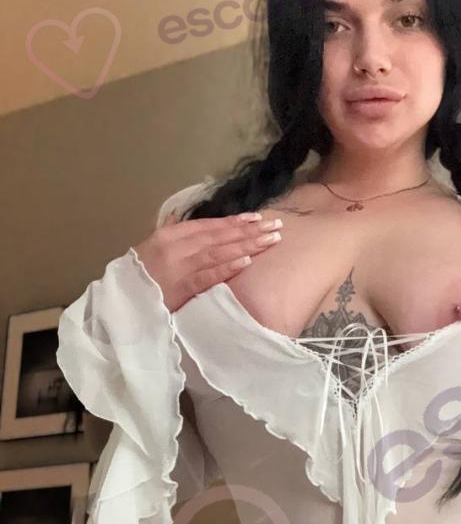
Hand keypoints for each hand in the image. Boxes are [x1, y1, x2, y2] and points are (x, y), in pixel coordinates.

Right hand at [133, 209, 283, 312]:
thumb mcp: (151, 251)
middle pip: (219, 236)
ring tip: (270, 240)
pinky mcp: (182, 288)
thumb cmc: (138, 279)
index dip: (234, 221)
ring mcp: (179, 267)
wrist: (121, 304)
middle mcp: (175, 247)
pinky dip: (229, 267)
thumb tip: (183, 218)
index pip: (207, 226)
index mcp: (168, 236)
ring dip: (247, 244)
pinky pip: (209, 275)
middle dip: (249, 230)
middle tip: (275, 225)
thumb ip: (171, 235)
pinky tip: (248, 260)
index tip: (256, 218)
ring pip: (219, 252)